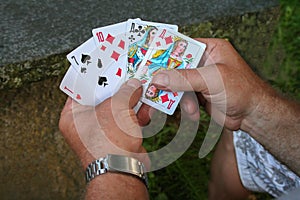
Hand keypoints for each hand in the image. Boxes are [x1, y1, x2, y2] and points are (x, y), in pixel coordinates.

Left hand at [59, 79, 148, 168]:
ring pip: (118, 108)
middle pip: (103, 97)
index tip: (105, 63)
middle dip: (119, 86)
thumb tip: (134, 84)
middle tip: (128, 72)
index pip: (81, 88)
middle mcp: (86, 123)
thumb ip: (126, 91)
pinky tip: (148, 106)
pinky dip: (138, 113)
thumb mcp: (115, 107)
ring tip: (142, 86)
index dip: (94, 74)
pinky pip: (128, 120)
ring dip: (133, 99)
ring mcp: (103, 131)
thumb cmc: (109, 141)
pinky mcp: (118, 137)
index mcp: (73, 115)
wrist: (123, 170)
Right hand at [151, 38, 273, 129]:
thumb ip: (184, 78)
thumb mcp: (212, 79)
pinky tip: (194, 113)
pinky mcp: (198, 95)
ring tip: (190, 107)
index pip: (181, 47)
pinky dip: (186, 107)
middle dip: (168, 81)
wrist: (253, 115)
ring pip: (177, 85)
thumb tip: (160, 77)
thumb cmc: (242, 90)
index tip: (150, 64)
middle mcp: (203, 63)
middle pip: (176, 68)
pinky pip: (183, 98)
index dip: (165, 55)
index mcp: (210, 49)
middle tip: (156, 88)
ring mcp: (200, 80)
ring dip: (179, 98)